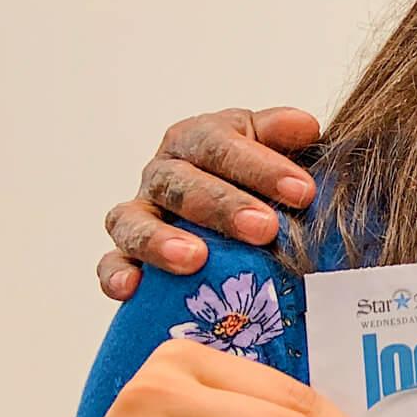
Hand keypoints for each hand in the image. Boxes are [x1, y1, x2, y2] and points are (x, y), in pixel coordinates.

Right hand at [98, 107, 323, 299]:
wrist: (244, 208)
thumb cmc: (263, 180)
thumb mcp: (278, 148)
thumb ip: (286, 135)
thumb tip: (304, 126)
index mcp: (199, 138)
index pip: (221, 144)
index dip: (261, 167)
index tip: (303, 193)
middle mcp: (164, 172)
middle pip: (180, 182)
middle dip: (223, 205)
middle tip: (265, 229)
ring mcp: (141, 212)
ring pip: (134, 220)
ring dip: (161, 240)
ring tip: (195, 260)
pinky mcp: (127, 252)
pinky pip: (111, 261)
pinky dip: (116, 274)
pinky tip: (131, 289)